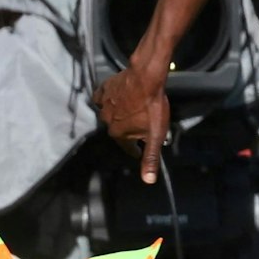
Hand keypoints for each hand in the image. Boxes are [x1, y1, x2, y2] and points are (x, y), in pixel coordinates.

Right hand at [94, 51, 171, 182]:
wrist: (146, 77)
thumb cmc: (152, 106)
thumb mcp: (156, 134)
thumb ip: (150, 158)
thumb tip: (148, 181)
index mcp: (118, 133)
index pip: (128, 146)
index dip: (136, 149)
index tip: (140, 150)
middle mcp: (107, 120)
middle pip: (118, 130)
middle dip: (128, 130)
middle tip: (139, 125)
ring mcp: (104, 104)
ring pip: (109, 113)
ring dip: (118, 114)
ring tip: (130, 110)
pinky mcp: (104, 89)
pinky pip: (102, 97)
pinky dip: (107, 99)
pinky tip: (115, 98)